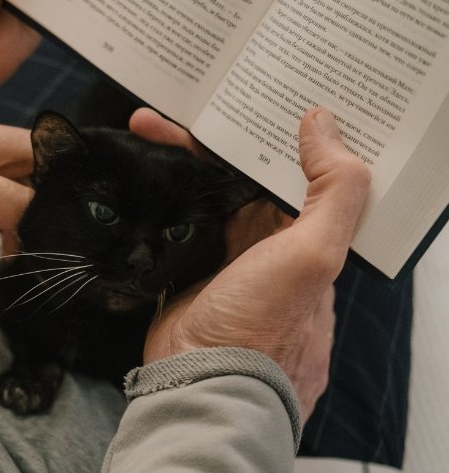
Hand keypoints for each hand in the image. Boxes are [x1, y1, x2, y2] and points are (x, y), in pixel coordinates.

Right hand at [132, 107, 369, 420]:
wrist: (199, 381)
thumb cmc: (263, 323)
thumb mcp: (315, 254)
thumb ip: (336, 188)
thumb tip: (323, 123)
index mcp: (307, 235)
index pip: (296, 168)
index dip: (274, 130)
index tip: (253, 92)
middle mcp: (268, 241)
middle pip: (243, 173)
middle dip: (217, 136)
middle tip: (188, 97)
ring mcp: (223, 252)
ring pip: (203, 190)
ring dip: (177, 159)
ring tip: (146, 124)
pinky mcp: (183, 264)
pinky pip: (172, 214)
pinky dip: (156, 190)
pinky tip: (136, 165)